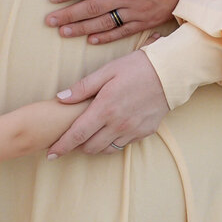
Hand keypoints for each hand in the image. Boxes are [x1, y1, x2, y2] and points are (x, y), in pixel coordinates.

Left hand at [46, 0, 208, 44]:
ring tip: (63, 33)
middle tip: (49, 22)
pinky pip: (123, 32)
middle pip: (92, 8)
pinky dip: (106, 37)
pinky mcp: (148, 20)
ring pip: (105, 23)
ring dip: (82, 29)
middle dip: (68, 15)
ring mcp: (139, 10)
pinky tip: (91, 40)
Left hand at [47, 49, 167, 157]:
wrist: (171, 72)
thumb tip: (60, 99)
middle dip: (77, 146)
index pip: (77, 134)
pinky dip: (111, 142)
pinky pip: (122, 145)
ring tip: (90, 135)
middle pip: (89, 147)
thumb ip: (83, 87)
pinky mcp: (144, 133)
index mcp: (105, 108)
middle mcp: (118, 124)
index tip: (50, 154)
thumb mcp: (107, 71)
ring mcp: (132, 131)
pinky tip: (110, 131)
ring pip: (105, 150)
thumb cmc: (137, 67)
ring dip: (94, 146)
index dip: (62, 146)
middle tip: (71, 138)